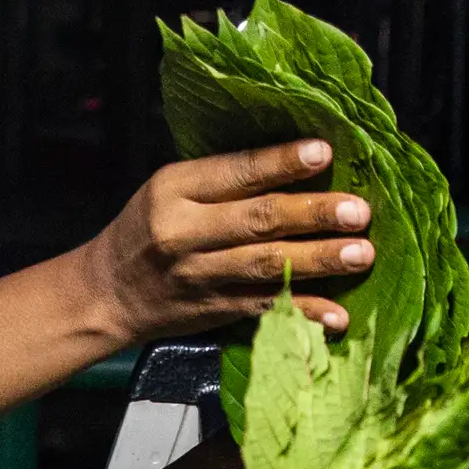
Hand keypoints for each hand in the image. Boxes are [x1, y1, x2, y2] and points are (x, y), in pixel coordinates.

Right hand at [76, 141, 372, 342]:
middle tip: (359, 210)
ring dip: (319, 261)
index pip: (236, 171)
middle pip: (258, 220)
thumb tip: (298, 161)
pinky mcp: (213, 312)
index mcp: (174, 189)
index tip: (325, 152)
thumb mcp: (169, 189)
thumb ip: (221, 178)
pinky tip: (338, 316)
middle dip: (313, 214)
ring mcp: (199, 277)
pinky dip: (304, 313)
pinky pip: (265, 310)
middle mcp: (184, 233)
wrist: (106, 293)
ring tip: (361, 253)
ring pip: (267, 265)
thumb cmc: (147, 228)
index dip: (282, 162)